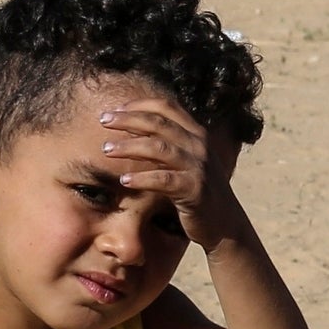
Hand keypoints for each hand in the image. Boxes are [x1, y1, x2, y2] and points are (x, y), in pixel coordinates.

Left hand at [100, 99, 240, 248]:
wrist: (225, 223)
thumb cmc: (198, 190)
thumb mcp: (187, 161)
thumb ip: (167, 144)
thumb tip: (132, 129)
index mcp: (198, 134)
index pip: (167, 108)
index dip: (139, 105)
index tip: (115, 109)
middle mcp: (200, 146)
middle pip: (159, 123)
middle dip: (128, 119)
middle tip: (103, 120)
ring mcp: (199, 167)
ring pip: (159, 148)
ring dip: (129, 146)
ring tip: (106, 149)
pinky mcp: (195, 190)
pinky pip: (164, 180)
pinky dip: (142, 178)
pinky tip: (124, 181)